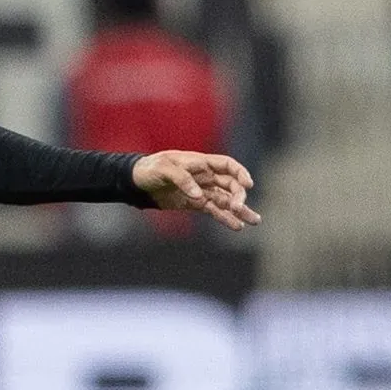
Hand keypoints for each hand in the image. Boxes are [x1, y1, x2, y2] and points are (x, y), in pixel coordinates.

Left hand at [133, 151, 260, 229]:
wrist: (137, 181)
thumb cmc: (150, 168)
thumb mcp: (164, 169)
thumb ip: (182, 179)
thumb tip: (199, 196)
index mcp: (201, 163)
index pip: (227, 165)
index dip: (240, 173)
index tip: (248, 184)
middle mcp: (205, 176)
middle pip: (230, 185)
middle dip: (238, 196)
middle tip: (238, 208)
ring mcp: (202, 191)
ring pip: (226, 200)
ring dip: (240, 210)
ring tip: (254, 221)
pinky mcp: (195, 204)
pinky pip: (214, 210)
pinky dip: (225, 218)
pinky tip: (237, 226)